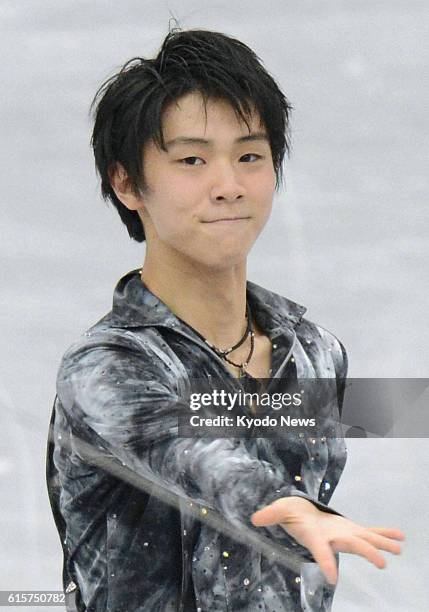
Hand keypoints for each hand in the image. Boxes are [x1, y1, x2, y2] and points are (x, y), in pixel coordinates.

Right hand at [251, 496, 404, 584]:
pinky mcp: (350, 528)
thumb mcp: (279, 510)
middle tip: (382, 563)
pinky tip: (399, 536)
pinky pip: (369, 531)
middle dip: (365, 552)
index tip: (333, 579)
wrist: (302, 515)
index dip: (326, 563)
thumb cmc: (290, 514)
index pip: (320, 551)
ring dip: (381, 544)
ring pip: (364, 540)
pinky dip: (384, 533)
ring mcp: (344, 534)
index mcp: (315, 537)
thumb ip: (270, 514)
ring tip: (399, 548)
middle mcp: (332, 539)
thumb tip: (255, 519)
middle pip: (350, 546)